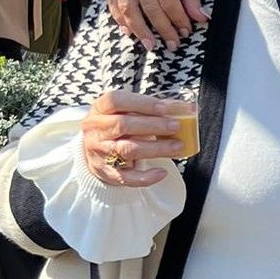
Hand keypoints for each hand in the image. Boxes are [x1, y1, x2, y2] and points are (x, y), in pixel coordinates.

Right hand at [80, 90, 194, 186]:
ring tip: (177, 146)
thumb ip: (153, 108)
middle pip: (123, 125)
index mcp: (100, 110)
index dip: (141, 103)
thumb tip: (185, 107)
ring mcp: (100, 152)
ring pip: (127, 150)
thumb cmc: (116, 125)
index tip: (164, 108)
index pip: (116, 101)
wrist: (94, 148)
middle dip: (153, 125)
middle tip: (176, 126)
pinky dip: (145, 177)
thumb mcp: (127, 111)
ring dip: (156, 148)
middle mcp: (97, 131)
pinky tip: (161, 173)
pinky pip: (125, 177)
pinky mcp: (107, 172)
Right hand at [109, 0, 203, 50]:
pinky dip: (119, 18)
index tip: (187, 33)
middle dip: (163, 30)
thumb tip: (200, 18)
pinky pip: (113, 0)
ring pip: (127, 8)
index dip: (179, 21)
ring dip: (139, 30)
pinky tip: (129, 31)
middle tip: (173, 45)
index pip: (169, 3)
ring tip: (151, 45)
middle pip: (149, 8)